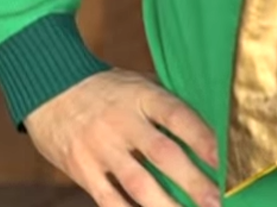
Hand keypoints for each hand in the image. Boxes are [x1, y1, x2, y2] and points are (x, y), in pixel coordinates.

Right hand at [24, 68, 220, 206]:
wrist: (50, 91)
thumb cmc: (105, 87)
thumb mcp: (136, 81)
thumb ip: (164, 101)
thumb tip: (205, 119)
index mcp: (140, 96)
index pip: (178, 116)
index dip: (202, 137)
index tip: (225, 158)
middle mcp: (122, 123)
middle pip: (163, 154)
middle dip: (193, 180)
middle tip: (217, 200)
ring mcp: (101, 149)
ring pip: (138, 184)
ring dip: (166, 205)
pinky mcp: (83, 172)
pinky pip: (109, 200)